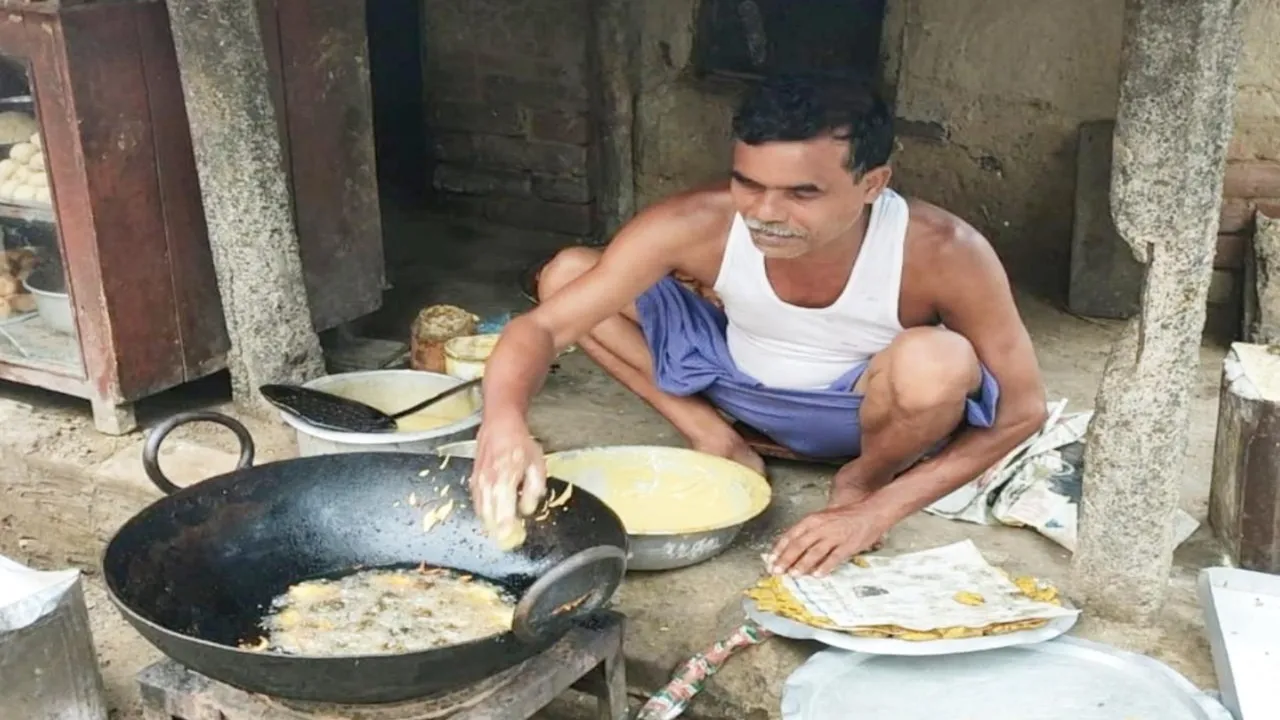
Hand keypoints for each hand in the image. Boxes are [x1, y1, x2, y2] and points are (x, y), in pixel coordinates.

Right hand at [468, 414, 545, 536]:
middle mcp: (487, 483)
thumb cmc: (520, 444)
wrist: (499, 425)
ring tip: (502, 531)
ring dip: (490, 524)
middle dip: (498, 532)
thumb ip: (533, 490)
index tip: (513, 540)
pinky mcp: (473, 481)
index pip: (503, 512)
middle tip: (509, 541)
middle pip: (488, 517)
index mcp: (505, 479)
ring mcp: (477, 483)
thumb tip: (527, 510)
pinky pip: (477, 504)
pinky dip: (485, 513)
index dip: (507, 530)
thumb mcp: (537, 464)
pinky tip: (494, 516)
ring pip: (481, 512)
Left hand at [767, 503, 889, 576]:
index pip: (791, 535)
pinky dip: (824, 567)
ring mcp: (834, 536)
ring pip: (814, 552)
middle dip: (786, 559)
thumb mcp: (823, 518)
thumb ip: (808, 531)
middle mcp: (821, 527)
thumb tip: (792, 546)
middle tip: (777, 571)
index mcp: (812, 520)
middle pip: (799, 545)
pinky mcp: (848, 546)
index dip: (779, 548)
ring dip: (802, 565)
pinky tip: (817, 575)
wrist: (871, 511)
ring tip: (793, 575)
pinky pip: (834, 558)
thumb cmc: (846, 516)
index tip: (771, 559)